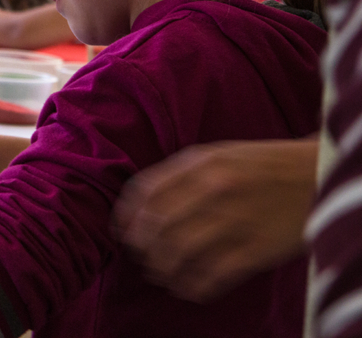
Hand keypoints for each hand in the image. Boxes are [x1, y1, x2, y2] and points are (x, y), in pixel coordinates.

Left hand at [113, 138, 317, 301]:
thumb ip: (183, 172)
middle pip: (156, 225)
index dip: (127, 215)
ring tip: (161, 274)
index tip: (123, 231)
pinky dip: (192, 286)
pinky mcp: (256, 249)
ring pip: (178, 252)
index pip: (145, 191)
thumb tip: (143, 201)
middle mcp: (213, 188)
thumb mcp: (221, 155)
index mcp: (201, 162)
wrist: (321, 175)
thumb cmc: (265, 166)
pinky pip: (212, 275)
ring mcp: (235, 219)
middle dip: (141, 246)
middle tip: (141, 256)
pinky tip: (188, 288)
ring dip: (162, 269)